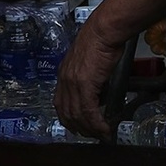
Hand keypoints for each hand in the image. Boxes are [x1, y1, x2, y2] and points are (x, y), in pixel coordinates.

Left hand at [55, 22, 123, 139]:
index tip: (78, 127)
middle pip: (67, 113)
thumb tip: (98, 89)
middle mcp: (64, 80)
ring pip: (78, 115)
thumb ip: (88, 76)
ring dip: (90, 129)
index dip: (69, 118)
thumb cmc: (100, 40)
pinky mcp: (84, 84)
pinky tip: (104, 128)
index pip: (60, 103)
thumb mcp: (89, 61)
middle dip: (80, 128)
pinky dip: (97, 123)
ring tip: (101, 134)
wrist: (103, 31)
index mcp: (64, 74)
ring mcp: (73, 83)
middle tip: (93, 135)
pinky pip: (89, 111)